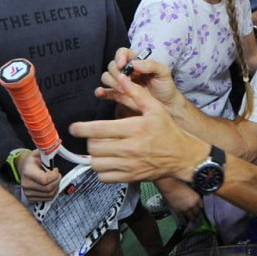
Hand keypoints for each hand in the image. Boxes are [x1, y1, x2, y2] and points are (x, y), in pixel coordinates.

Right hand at [18, 150, 60, 201]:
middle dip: (57, 181)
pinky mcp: (31, 198)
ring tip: (55, 179)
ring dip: (56, 187)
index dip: (54, 176)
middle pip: (48, 188)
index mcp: (28, 172)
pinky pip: (47, 198)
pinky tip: (52, 185)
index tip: (55, 170)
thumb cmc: (33, 161)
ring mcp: (28, 193)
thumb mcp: (39, 153)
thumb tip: (54, 150)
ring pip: (49, 194)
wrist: (24, 168)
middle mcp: (26, 184)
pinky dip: (53, 192)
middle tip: (57, 175)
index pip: (45, 180)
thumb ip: (47, 152)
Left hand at [71, 73, 209, 183]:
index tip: (74, 127)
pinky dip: (101, 170)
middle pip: (94, 147)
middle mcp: (129, 148)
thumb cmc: (167, 131)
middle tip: (93, 136)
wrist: (182, 156)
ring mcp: (129, 165)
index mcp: (133, 128)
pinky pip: (104, 177)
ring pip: (96, 163)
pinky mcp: (129, 177)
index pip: (98, 130)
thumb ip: (136, 93)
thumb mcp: (155, 108)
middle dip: (89, 140)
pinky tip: (107, 162)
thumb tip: (121, 78)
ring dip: (94, 156)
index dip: (81, 128)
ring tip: (100, 149)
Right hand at [95, 47, 180, 110]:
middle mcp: (126, 70)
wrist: (167, 105)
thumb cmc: (165, 86)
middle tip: (126, 81)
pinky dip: (101, 92)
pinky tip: (101, 93)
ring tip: (122, 89)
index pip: (122, 53)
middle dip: (116, 72)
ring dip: (111, 82)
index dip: (120, 57)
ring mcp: (121, 83)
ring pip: (107, 77)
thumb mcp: (163, 72)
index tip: (122, 65)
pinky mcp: (119, 95)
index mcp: (136, 61)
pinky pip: (106, 92)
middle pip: (112, 65)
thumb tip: (134, 64)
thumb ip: (151, 65)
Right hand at [156, 178, 202, 220]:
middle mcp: (193, 205)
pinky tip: (185, 222)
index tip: (200, 209)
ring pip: (191, 217)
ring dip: (193, 219)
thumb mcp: (190, 188)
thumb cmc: (179, 183)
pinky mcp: (178, 211)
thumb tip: (194, 197)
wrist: (169, 185)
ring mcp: (185, 209)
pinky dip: (184, 221)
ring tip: (194, 222)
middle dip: (198, 215)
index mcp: (197, 198)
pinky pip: (182, 218)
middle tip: (198, 217)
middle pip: (197, 213)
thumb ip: (193, 194)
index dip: (201, 208)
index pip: (202, 206)